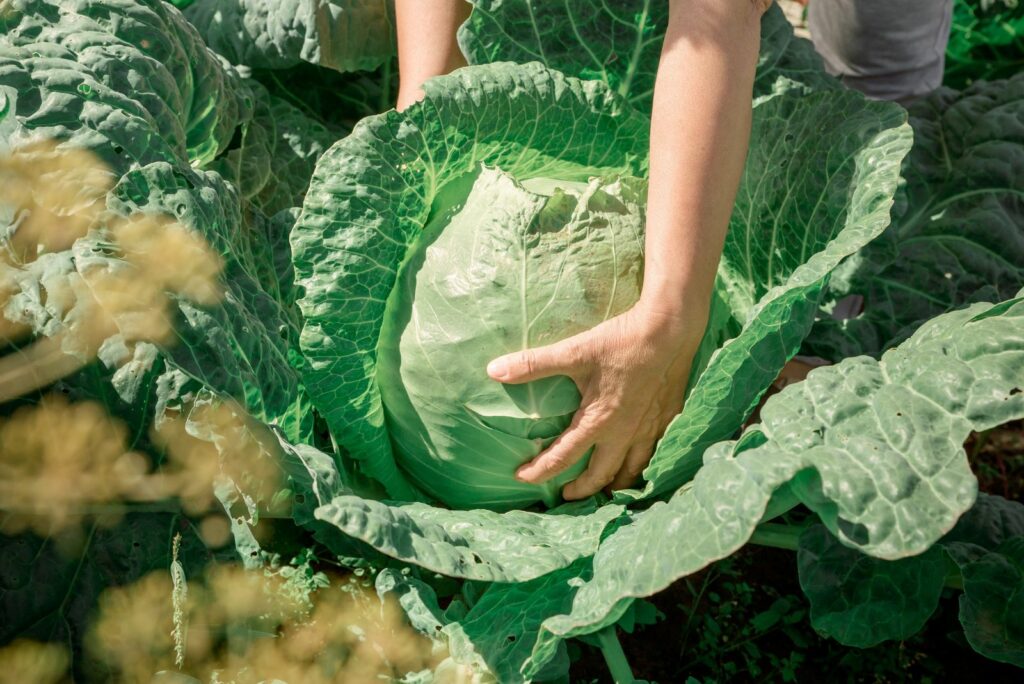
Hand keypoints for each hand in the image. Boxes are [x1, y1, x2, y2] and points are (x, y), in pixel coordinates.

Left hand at [486, 302, 705, 499]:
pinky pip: (655, 452)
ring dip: (617, 483)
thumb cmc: (621, 342)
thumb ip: (533, 364)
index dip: (541, 471)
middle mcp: (624, 433)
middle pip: (602, 474)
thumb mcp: (574, 351)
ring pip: (633, 469)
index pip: (564, 457)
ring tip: (606, 489)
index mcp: (599, 422)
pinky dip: (643, 464)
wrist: (669, 331)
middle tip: (567, 494)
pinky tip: (640, 460)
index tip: (522, 478)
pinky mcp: (667, 417)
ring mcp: (649, 428)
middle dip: (582, 489)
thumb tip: (494, 370)